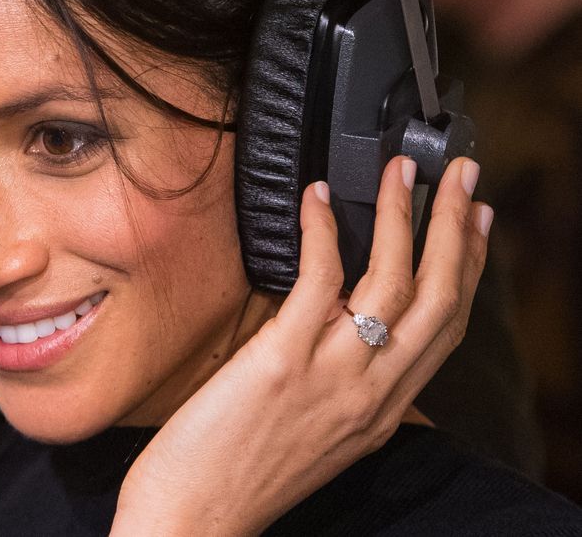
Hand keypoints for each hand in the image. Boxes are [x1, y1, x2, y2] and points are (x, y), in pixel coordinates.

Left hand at [113, 156, 490, 535]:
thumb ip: (343, 387)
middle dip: (459, 228)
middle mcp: (372, 393)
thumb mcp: (317, 435)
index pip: (446, 329)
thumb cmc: (240, 473)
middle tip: (462, 176)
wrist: (194, 517)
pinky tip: (320, 199)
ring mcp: (333, 376)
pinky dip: (324, 232)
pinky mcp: (284, 360)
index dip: (470, 270)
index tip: (478, 226)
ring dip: (405, 217)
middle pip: (440, 298)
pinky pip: (320, 280)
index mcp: (382, 410)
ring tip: (401, 170)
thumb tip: (341, 327)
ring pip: (395, 283)